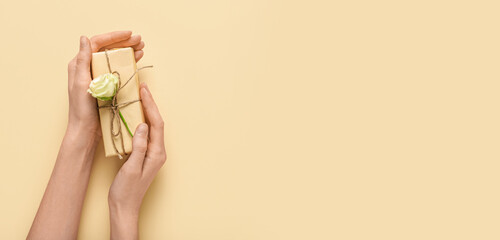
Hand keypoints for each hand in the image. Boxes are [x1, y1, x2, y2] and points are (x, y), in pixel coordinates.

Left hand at [66, 31, 144, 139]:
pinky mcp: (105, 85)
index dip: (114, 36)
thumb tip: (84, 38)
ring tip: (141, 48)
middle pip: (107, 49)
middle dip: (124, 43)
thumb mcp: (81, 83)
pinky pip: (117, 69)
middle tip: (140, 40)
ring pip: (113, 58)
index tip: (129, 34)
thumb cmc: (81, 109)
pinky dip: (127, 63)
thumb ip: (83, 60)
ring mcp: (97, 76)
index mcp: (80, 64)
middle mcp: (88, 68)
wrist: (86, 130)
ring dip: (127, 51)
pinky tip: (136, 60)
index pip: (98, 43)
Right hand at [108, 83, 165, 239]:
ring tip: (137, 97)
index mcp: (157, 153)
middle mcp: (158, 152)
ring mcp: (152, 154)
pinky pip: (145, 134)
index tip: (143, 91)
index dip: (150, 105)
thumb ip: (139, 146)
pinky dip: (139, 122)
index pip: (157, 124)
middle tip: (141, 88)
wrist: (124, 207)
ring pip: (151, 127)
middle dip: (150, 105)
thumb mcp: (131, 168)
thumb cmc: (127, 190)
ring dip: (145, 111)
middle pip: (156, 123)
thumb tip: (143, 125)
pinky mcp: (144, 156)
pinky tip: (132, 116)